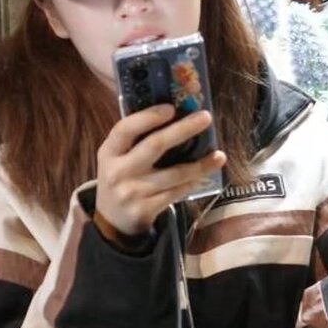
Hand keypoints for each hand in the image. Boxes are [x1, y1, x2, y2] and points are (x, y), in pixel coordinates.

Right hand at [95, 104, 225, 235]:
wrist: (112, 220)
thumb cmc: (122, 178)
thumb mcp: (118, 158)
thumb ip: (137, 139)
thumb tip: (176, 113)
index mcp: (108, 152)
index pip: (125, 129)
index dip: (148, 117)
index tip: (171, 108)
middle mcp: (118, 171)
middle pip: (155, 145)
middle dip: (183, 129)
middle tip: (206, 118)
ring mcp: (131, 192)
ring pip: (174, 174)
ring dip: (200, 165)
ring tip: (219, 156)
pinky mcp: (145, 210)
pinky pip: (176, 192)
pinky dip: (192, 183)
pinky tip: (205, 176)